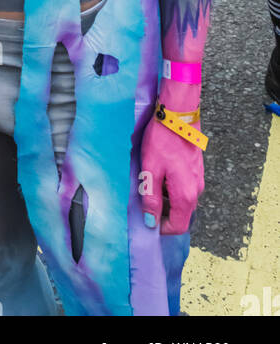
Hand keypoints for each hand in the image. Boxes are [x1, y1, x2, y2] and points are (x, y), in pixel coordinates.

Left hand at [139, 113, 204, 233]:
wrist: (178, 114)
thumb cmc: (163, 140)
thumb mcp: (151, 170)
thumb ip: (151, 197)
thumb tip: (150, 221)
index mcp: (185, 195)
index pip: (178, 226)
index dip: (162, 228)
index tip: (147, 219)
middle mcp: (196, 190)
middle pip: (180, 215)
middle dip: (162, 212)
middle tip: (144, 199)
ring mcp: (198, 179)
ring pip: (182, 201)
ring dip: (166, 198)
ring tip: (149, 181)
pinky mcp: (196, 170)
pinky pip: (184, 187)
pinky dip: (171, 187)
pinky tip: (159, 172)